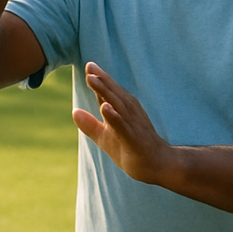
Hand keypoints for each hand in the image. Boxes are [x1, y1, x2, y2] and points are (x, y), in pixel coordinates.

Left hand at [71, 62, 175, 184]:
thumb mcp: (106, 137)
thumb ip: (91, 125)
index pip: (110, 93)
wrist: (158, 165)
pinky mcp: (135, 140)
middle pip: (114, 94)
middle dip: (103, 80)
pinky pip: (123, 127)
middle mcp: (130, 114)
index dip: (100, 79)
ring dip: (105, 92)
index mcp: (124, 111)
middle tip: (90, 66)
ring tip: (92, 79)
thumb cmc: (132, 149)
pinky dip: (114, 116)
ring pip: (118, 106)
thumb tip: (74, 111)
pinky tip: (105, 107)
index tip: (89, 66)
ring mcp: (133, 126)